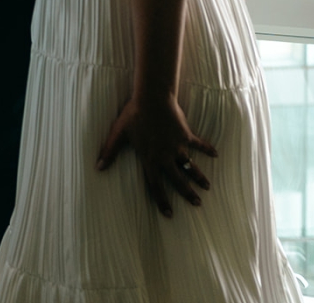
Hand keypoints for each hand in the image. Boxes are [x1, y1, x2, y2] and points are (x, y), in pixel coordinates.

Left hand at [97, 94, 215, 217]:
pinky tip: (216, 154)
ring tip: (207, 187)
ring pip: (190, 166)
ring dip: (199, 177)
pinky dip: (207, 148)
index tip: (169, 214)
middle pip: (178, 180)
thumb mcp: (118, 134)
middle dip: (187, 194)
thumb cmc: (133, 115)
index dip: (161, 201)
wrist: (152, 99)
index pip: (155, 186)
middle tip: (197, 204)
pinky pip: (199, 144)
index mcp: (149, 159)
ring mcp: (177, 146)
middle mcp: (165, 157)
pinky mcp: (186, 135)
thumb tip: (98, 167)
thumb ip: (109, 152)